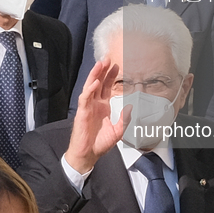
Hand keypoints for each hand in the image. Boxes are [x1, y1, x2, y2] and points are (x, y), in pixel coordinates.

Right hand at [65, 59, 130, 173]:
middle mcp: (95, 104)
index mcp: (103, 106)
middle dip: (102, 70)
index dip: (111, 76)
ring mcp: (87, 107)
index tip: (117, 65)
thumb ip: (125, 119)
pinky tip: (95, 82)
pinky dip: (89, 90)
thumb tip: (131, 107)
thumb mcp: (118, 131)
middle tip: (107, 58)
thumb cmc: (100, 143)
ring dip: (94, 75)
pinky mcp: (82, 113)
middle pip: (98, 83)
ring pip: (90, 86)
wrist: (88, 154)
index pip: (106, 87)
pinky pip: (85, 98)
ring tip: (99, 64)